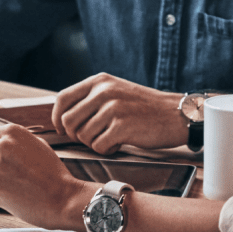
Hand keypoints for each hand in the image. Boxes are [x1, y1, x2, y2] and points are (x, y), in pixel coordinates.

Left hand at [0, 124, 92, 230]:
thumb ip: (17, 142)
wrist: (62, 198)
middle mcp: (1, 145)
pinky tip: (18, 195)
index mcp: (12, 132)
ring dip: (2, 181)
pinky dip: (0, 195)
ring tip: (23, 185)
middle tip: (20, 175)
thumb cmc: (53, 174)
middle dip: (0, 166)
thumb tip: (1, 144)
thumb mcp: (38, 145)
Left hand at [52, 73, 186, 154]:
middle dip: (76, 135)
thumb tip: (62, 116)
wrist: (174, 114)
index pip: (62, 98)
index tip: (62, 129)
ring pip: (82, 136)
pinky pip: (98, 146)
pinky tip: (118, 144)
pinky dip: (106, 150)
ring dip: (93, 143)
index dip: (57, 117)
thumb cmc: (143, 107)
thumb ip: (91, 97)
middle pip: (68, 121)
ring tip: (110, 139)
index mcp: (99, 81)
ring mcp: (112, 108)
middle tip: (92, 138)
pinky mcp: (122, 126)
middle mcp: (103, 91)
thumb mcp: (115, 90)